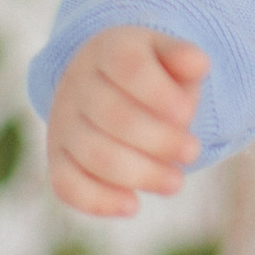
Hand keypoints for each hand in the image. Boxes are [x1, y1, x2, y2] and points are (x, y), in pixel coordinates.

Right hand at [45, 27, 206, 217]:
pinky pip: (66, 184)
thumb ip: (185, 59)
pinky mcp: (56, 158)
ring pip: (95, 155)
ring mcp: (63, 122)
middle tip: (193, 152)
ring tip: (176, 182)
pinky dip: (98, 201)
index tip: (187, 113)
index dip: (158, 93)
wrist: (106, 84)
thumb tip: (197, 64)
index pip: (128, 66)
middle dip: (160, 140)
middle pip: (114, 116)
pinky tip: (133, 205)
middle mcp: (78, 83)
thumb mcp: (170, 58)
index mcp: (109, 49)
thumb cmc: (152, 75)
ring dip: (141, 174)